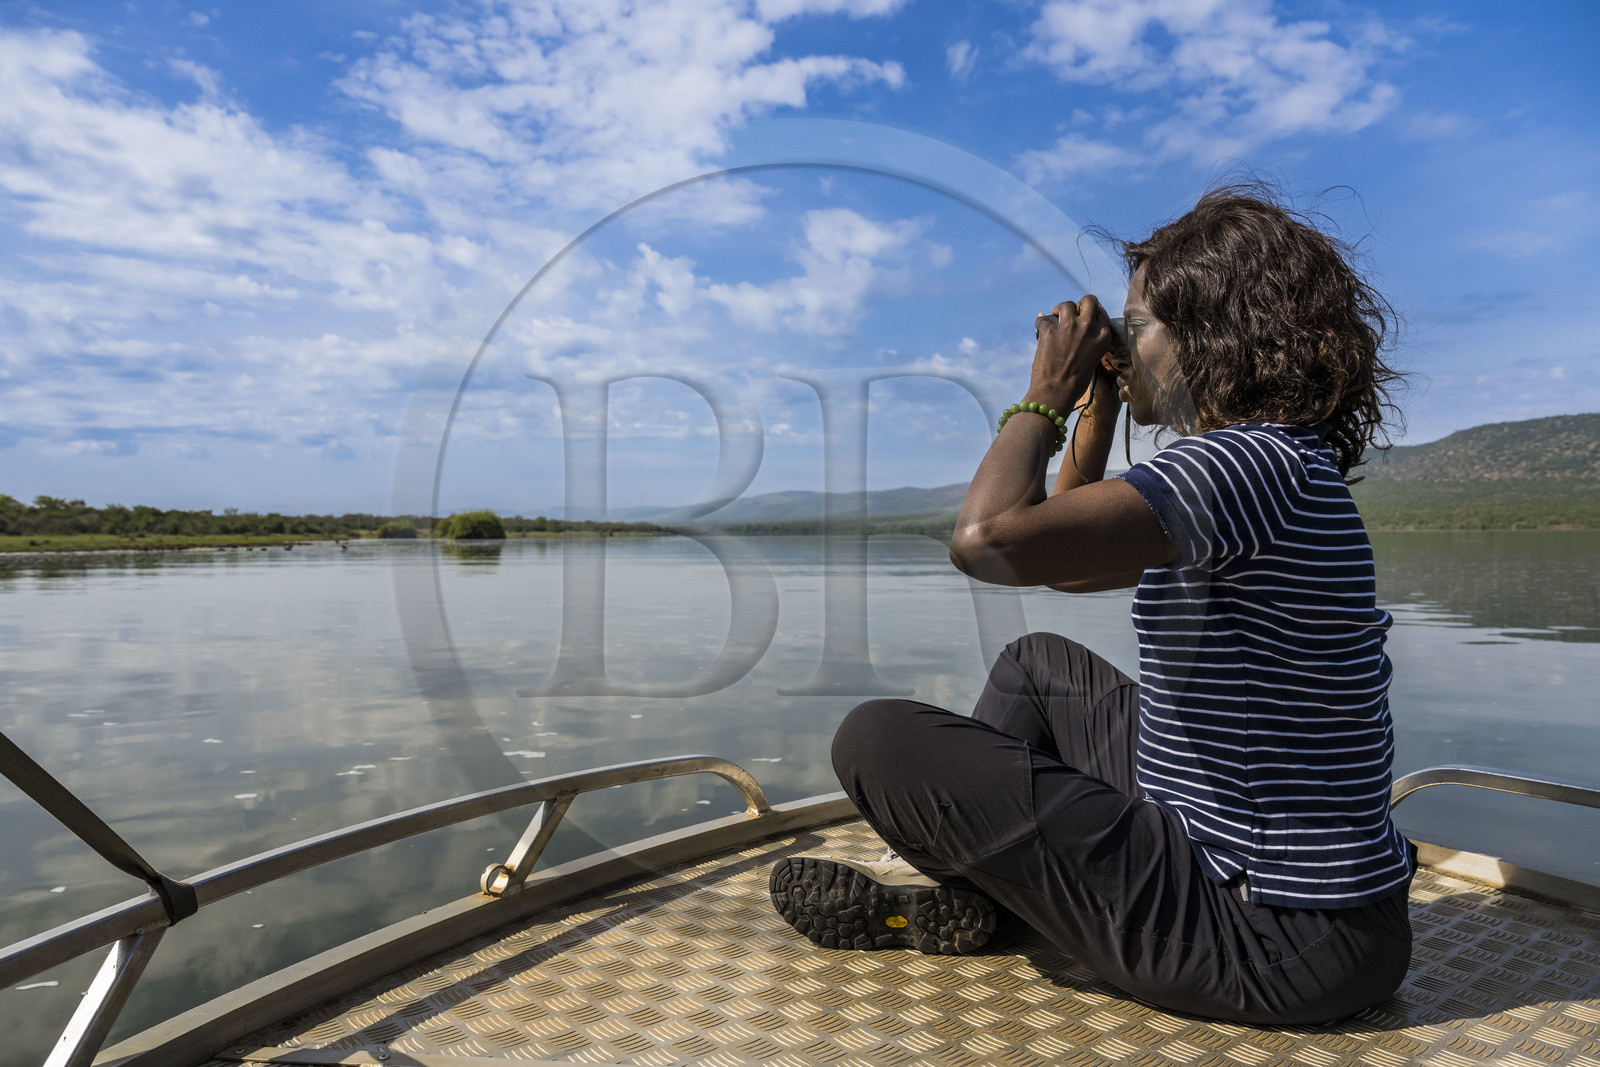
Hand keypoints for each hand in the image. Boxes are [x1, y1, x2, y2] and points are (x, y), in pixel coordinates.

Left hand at [1027, 296, 1117, 414]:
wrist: (1056, 392)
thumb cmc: (1075, 383)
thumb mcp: (1092, 360)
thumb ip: (1090, 344)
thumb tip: (1080, 335)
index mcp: (1102, 337)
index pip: (1101, 314)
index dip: (1092, 312)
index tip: (1085, 315)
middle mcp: (1088, 328)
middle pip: (1088, 301)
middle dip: (1080, 303)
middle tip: (1073, 310)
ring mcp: (1068, 327)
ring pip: (1067, 305)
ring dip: (1061, 308)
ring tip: (1056, 314)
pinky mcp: (1049, 331)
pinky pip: (1043, 319)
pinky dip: (1040, 321)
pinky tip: (1040, 323)